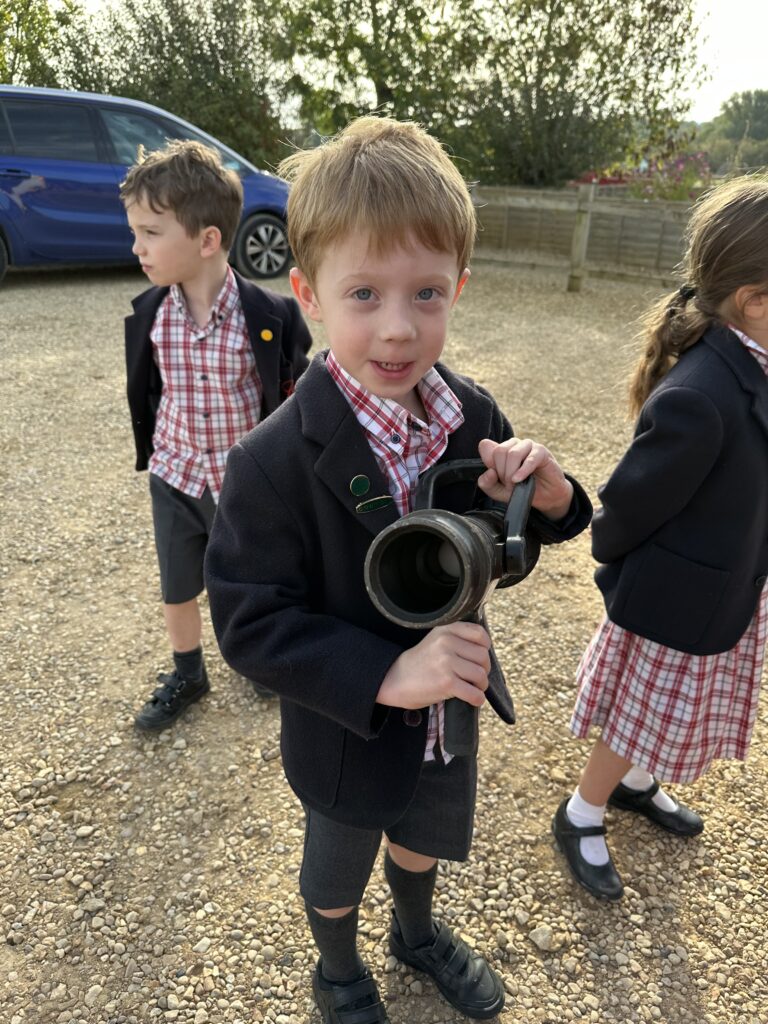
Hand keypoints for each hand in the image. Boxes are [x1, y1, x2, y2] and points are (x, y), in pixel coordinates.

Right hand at [376, 622, 490, 709]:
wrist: (395, 680)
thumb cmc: (419, 663)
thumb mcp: (435, 640)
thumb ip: (457, 640)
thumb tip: (485, 653)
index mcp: (445, 630)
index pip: (480, 635)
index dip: (485, 649)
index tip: (479, 659)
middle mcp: (446, 643)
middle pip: (483, 657)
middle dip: (483, 670)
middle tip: (474, 678)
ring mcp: (446, 662)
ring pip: (481, 675)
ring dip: (480, 686)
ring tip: (472, 688)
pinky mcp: (446, 683)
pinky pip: (474, 693)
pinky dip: (477, 699)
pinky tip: (472, 699)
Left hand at [477, 437, 573, 519]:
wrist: (546, 498)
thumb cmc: (522, 490)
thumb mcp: (499, 492)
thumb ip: (487, 484)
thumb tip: (489, 472)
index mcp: (502, 449)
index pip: (486, 446)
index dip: (489, 464)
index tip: (496, 477)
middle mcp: (514, 444)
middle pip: (499, 451)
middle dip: (502, 472)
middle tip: (509, 485)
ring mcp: (528, 446)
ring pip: (513, 453)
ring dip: (511, 473)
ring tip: (516, 484)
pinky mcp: (542, 452)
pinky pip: (530, 458)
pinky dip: (523, 471)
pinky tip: (520, 480)